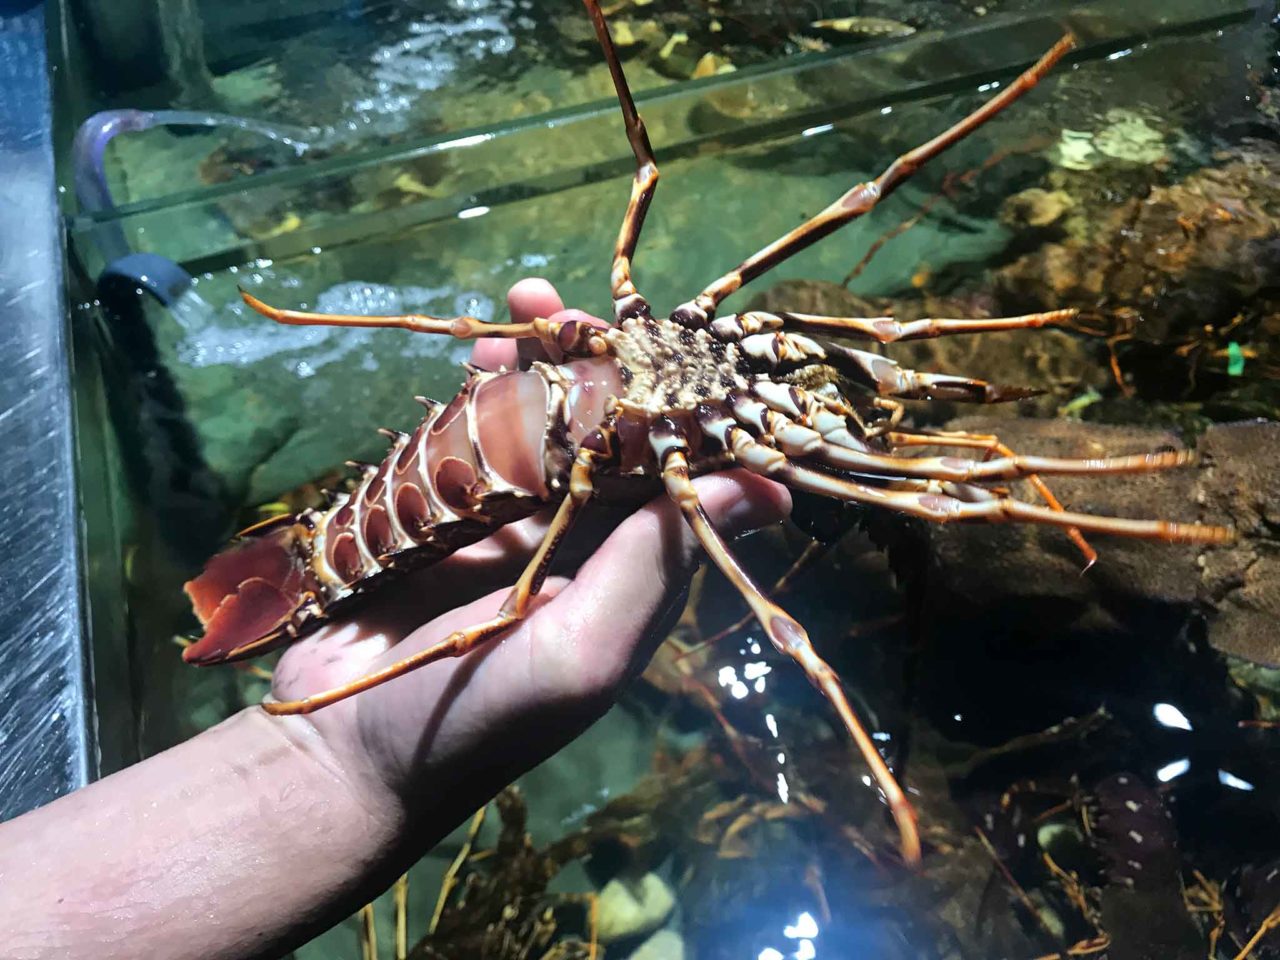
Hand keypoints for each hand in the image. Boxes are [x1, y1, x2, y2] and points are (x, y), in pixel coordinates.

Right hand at [268, 279, 790, 835]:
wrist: (339, 754)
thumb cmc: (476, 716)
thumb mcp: (582, 647)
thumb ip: (658, 563)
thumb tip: (774, 489)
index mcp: (628, 576)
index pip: (673, 474)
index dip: (677, 405)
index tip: (671, 344)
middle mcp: (578, 543)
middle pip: (605, 433)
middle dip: (598, 365)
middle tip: (578, 312)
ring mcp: (509, 523)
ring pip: (539, 422)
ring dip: (536, 361)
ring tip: (525, 303)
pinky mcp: (444, 513)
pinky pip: (471, 436)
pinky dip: (476, 390)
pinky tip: (478, 349)